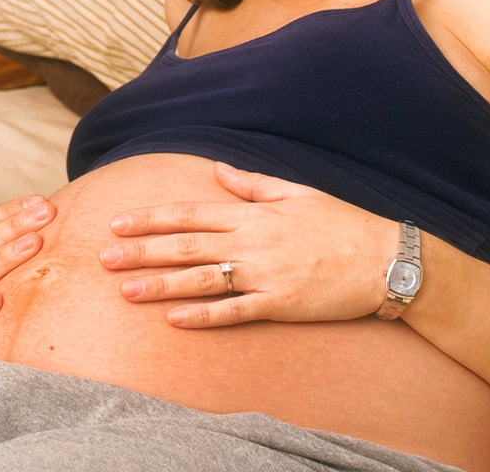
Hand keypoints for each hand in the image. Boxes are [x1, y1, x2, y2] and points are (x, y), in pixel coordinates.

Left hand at [100, 162, 395, 327]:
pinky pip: (235, 311)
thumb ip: (254, 184)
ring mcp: (265, 275)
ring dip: (161, 286)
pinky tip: (174, 320)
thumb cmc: (344, 223)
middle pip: (186, 246)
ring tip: (125, 291)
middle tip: (103, 258)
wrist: (387, 259)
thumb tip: (220, 170)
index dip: (151, 218)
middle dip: (141, 252)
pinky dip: (204, 315)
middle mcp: (253, 242)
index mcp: (254, 214)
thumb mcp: (298, 192)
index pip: (191, 213)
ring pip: (202, 280)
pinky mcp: (280, 304)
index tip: (118, 223)